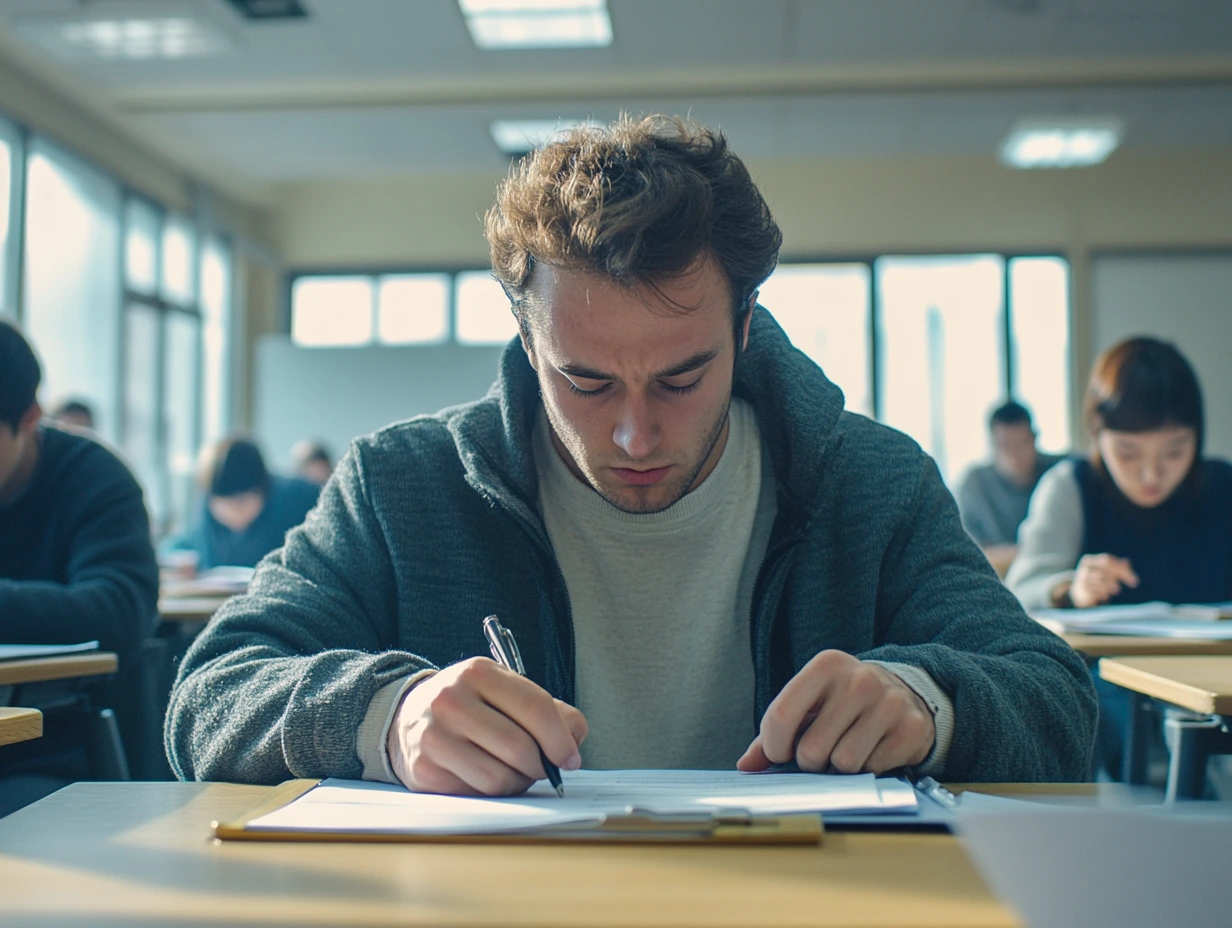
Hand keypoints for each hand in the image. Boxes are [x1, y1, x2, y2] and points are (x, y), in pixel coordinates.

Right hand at [387, 658, 586, 795]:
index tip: (570, 757)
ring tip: (513, 770)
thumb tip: (575, 739)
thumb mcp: (506, 692)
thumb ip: (549, 710)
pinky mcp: (423, 770)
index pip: (534, 707)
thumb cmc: (471, 705)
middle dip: (541, 765)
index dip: (560, 738)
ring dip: (517, 782)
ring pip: (498, 778)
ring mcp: (433, 736)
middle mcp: (451, 700)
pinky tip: (486, 776)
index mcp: (478, 673)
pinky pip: (476, 794)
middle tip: (543, 767)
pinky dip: (491, 792)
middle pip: (519, 747)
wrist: (410, 716)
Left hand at [736, 650, 934, 774]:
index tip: (780, 753)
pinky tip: (873, 749)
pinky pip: (873, 769)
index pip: (781, 715)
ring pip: (843, 764)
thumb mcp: (809, 704)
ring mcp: (889, 703)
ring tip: (847, 748)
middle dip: (811, 762)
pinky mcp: (911, 728)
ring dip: (840, 768)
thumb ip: (774, 731)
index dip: (774, 747)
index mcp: (825, 666)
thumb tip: (746, 765)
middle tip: (822, 751)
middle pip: (811, 750)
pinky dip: (868, 769)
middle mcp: (859, 680)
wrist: (904, 693)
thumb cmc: (843, 702)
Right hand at [1069, 553, 1138, 607]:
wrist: (1078, 593)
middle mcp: (1084, 568)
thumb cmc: (1096, 581)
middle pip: (1104, 567)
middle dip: (1119, 575)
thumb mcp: (1106, 572)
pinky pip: (1096, 590)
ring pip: (1101, 579)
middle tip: (1132, 583)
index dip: (1121, 568)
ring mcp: (1081, 579)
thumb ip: (1117, 566)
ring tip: (1115, 590)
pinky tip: (1105, 595)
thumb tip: (1126, 562)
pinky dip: (1104, 593)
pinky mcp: (1081, 591)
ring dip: (1111, 585)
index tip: (1134, 579)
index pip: (1107, 560)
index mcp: (1089, 560)